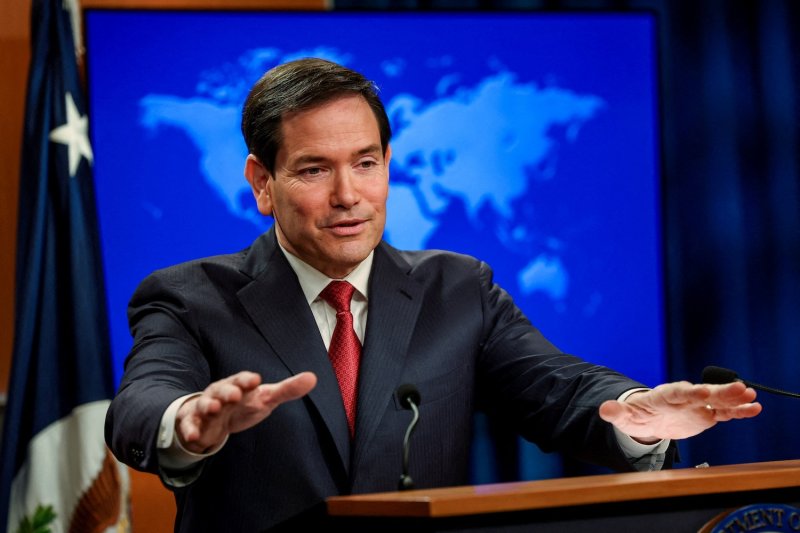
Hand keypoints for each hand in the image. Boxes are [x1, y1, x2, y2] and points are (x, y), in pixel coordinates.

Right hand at [175, 371, 316, 452]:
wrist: (212, 417)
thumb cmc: (243, 404)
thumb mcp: (265, 398)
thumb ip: (287, 390)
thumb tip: (313, 378)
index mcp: (238, 385)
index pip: (243, 379)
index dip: (248, 380)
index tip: (256, 380)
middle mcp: (220, 393)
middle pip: (222, 389)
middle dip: (227, 391)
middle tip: (234, 395)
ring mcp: (204, 408)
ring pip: (204, 404)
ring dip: (207, 405)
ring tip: (213, 409)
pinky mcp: (194, 424)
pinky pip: (189, 426)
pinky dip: (190, 431)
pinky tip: (194, 438)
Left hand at [598, 381, 761, 441]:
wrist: (649, 419)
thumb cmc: (637, 415)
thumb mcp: (625, 416)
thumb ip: (617, 412)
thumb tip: (604, 409)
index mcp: (664, 396)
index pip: (677, 393)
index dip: (689, 392)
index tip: (701, 392)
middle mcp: (684, 397)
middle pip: (702, 393)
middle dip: (719, 392)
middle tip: (739, 389)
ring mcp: (697, 405)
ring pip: (717, 401)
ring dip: (733, 399)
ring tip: (752, 396)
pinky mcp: (706, 414)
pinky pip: (724, 412)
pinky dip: (738, 411)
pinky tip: (755, 409)